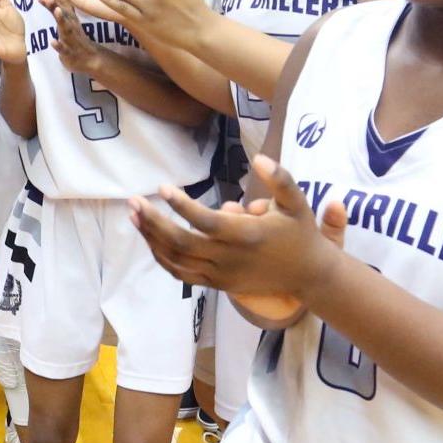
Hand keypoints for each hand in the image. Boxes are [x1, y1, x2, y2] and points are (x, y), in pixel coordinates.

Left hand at [46, 0, 103, 75]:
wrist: (90, 60)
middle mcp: (72, 27)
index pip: (64, 6)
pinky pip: (64, 50)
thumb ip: (57, 8)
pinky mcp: (70, 53)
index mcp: (71, 19)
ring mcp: (71, 40)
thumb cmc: (75, 39)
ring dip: (61, 19)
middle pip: (64, 14)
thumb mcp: (68, 22)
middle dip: (57, 4)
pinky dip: (59, 46)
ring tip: (56, 11)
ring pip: (66, 29)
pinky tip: (53, 42)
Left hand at [130, 155, 346, 317]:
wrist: (308, 276)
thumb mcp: (297, 203)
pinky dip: (162, 258)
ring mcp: (221, 274)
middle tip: (133, 201)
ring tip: (134, 216)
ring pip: (176, 260)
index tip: (163, 187)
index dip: (181, 206)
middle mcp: (230, 257)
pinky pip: (182, 274)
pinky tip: (150, 239)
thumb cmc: (300, 234)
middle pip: (181, 242)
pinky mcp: (217, 284)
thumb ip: (280, 179)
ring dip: (152, 238)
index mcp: (247, 235)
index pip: (206, 222)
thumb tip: (260, 158)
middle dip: (153, 221)